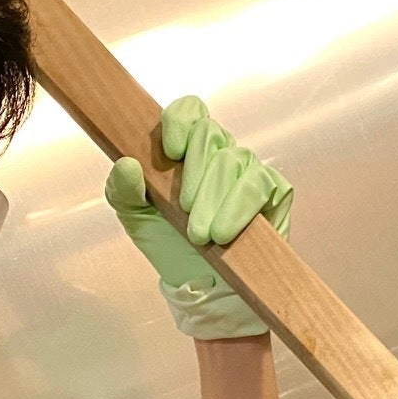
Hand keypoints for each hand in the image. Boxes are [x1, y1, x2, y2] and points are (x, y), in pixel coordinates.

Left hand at [105, 96, 292, 339]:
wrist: (203, 286)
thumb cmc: (170, 245)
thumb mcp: (137, 219)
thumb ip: (123, 190)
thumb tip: (126, 165)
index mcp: (186, 148)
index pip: (190, 111)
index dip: (182, 122)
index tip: (170, 153)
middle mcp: (220, 152)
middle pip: (213, 135)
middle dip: (197, 177)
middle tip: (187, 215)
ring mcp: (249, 170)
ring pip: (238, 161)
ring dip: (218, 199)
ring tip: (204, 235)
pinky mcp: (274, 193)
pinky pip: (264, 186)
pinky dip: (242, 209)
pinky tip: (227, 231)